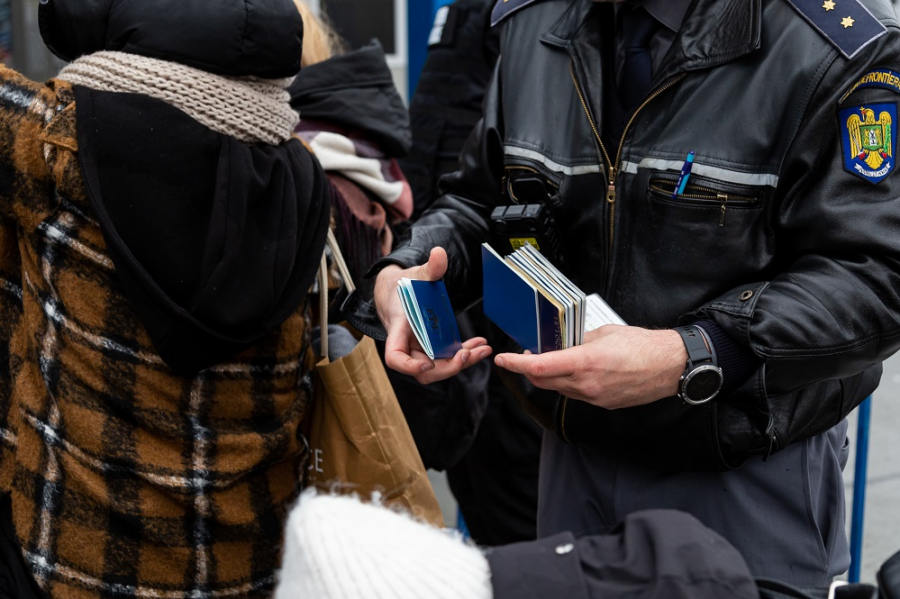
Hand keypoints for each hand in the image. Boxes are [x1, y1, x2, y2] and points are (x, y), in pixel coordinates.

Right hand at [374, 247, 492, 383]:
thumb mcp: (416, 274)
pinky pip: (446, 358)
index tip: (428, 363)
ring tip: (483, 350)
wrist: (396, 293)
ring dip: (461, 363)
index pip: (395, 357)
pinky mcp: (430, 347)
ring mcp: (419, 348)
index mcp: (399, 327)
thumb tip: (440, 253)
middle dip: (447, 367)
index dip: (408, 366)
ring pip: (437, 367)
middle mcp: (407, 343)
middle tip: (467, 355)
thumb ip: (430, 267)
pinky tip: (480, 345)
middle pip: (422, 370)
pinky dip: (464, 354)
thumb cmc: (402, 285)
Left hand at [494, 325, 686, 408]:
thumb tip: (562, 342)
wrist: (670, 367)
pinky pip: (575, 394)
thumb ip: (578, 340)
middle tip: (525, 355)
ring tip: (550, 359)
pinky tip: (572, 370)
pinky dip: (566, 383)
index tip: (503, 359)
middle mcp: (586, 385)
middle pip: (543, 381)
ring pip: (558, 389)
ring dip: (547, 376)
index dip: (516, 364)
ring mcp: (594, 398)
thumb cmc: (643, 346)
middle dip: (528, 369)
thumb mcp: (604, 333)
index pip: (540, 366)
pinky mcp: (602, 404)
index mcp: (585, 363)